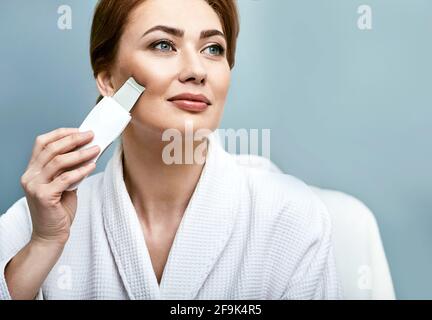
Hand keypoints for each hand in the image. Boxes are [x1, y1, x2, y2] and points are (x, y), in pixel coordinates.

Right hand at [20, 128, 99, 245]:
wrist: (50, 235)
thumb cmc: (58, 209)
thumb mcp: (63, 184)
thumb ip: (69, 169)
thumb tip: (88, 150)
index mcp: (32, 170)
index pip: (42, 143)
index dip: (61, 134)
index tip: (79, 130)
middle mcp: (29, 175)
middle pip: (51, 149)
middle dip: (74, 139)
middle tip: (91, 135)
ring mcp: (34, 186)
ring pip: (58, 161)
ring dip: (81, 153)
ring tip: (96, 149)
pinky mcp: (43, 196)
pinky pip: (66, 178)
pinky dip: (81, 170)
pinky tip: (92, 166)